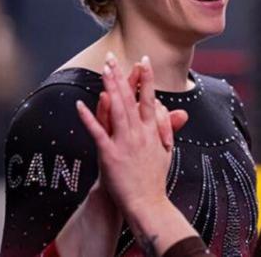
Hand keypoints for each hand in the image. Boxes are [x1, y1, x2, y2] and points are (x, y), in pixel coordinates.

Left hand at [77, 55, 186, 215]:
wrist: (147, 202)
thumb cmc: (155, 178)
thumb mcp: (166, 151)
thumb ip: (169, 128)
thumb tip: (179, 113)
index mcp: (154, 131)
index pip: (150, 98)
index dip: (146, 78)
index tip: (143, 60)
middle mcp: (140, 133)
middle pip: (130, 98)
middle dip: (122, 76)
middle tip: (114, 57)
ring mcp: (125, 142)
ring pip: (117, 109)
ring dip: (110, 87)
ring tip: (104, 70)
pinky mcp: (110, 154)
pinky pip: (97, 132)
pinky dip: (89, 118)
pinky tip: (80, 105)